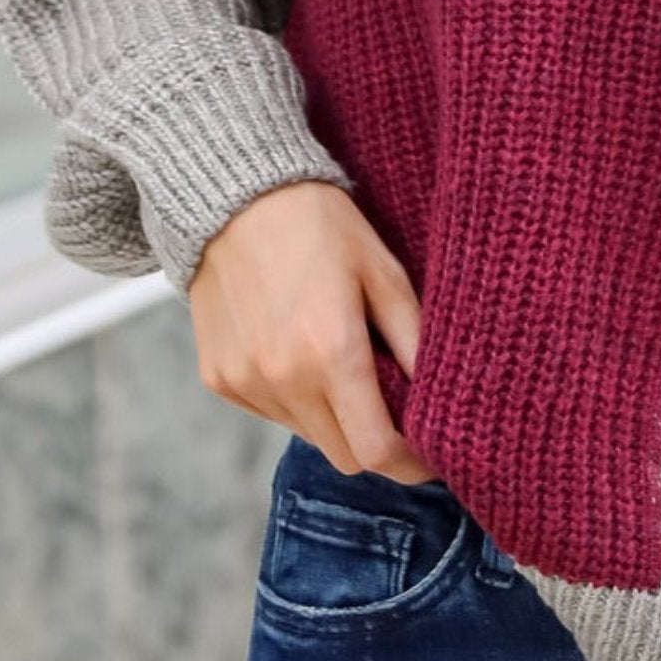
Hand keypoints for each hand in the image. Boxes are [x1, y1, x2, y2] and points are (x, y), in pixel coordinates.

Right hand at [187, 180, 429, 480]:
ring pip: (308, 435)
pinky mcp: (218, 378)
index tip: (430, 457)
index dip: (410, 465)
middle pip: (344, 455)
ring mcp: (244, 381)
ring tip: (340, 363)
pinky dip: (295, 399)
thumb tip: (442, 399)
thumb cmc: (321, 226)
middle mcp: (282, 378)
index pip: (377, 452)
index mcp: (331, 352)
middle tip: (393, 407)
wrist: (234, 195)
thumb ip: (415, 342)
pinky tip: (298, 351)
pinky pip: (271, 413)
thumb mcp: (384, 273)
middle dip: (375, 443)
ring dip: (334, 419)